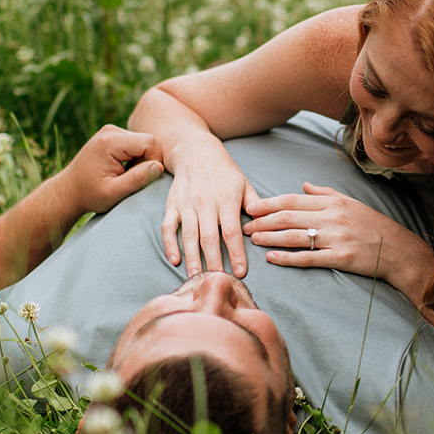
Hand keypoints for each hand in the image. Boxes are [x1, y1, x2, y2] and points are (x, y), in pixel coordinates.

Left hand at [60, 125, 163, 214]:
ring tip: (124, 176)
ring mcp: (111, 131)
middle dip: (147, 162)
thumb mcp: (113, 193)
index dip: (153, 162)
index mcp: (110, 142)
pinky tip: (122, 170)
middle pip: (148, 141)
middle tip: (130, 179)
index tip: (142, 179)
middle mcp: (110, 131)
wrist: (68, 190)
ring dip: (141, 161)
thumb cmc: (89, 195)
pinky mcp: (112, 135)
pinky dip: (135, 158)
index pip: (150, 143)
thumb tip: (159, 167)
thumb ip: (137, 179)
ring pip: (143, 142)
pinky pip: (136, 143)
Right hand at [160, 138, 260, 276]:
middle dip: (214, 262)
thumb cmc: (224, 171)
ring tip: (197, 278)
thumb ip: (255, 204)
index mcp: (226, 199)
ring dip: (193, 258)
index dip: (236, 253)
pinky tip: (175, 260)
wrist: (195, 151)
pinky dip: (169, 244)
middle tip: (218, 282)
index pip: (232, 231)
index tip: (241, 272)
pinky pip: (168, 227)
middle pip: (210, 238)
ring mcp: (186, 204)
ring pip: (189, 236)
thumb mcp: (244, 183)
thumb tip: (265, 225)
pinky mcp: (172, 205)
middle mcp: (205, 202)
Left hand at [243, 182, 433, 296]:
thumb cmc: (371, 225)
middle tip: (244, 226)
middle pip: (289, 217)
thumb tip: (302, 185)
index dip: (269, 203)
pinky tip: (272, 259)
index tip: (250, 207)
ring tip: (252, 241)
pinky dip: (287, 258)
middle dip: (263, 221)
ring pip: (295, 236)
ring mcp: (336, 238)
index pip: (293, 200)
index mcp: (332, 202)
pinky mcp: (340, 258)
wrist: (397, 249)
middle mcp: (333, 217)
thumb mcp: (350, 202)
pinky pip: (308, 258)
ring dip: (270, 238)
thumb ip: (324, 193)